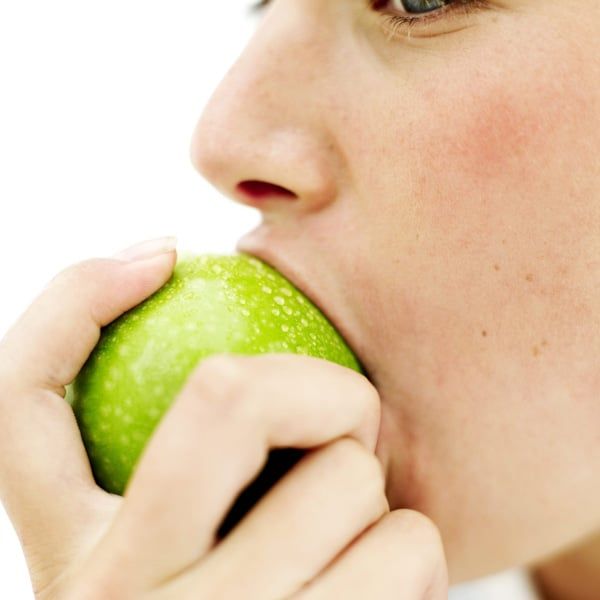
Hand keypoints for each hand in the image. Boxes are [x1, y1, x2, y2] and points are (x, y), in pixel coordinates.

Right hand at [0, 242, 447, 598]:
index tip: (160, 253)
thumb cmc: (239, 590)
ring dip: (373, 486)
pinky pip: (410, 549)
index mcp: (68, 557)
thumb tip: (172, 273)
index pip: (19, 394)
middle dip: (321, 386)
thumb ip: (188, 442)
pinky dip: (414, 548)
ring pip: (348, 479)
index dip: (78, 298)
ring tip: (351, 533)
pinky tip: (379, 584)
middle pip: (231, 394)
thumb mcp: (174, 531)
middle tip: (346, 421)